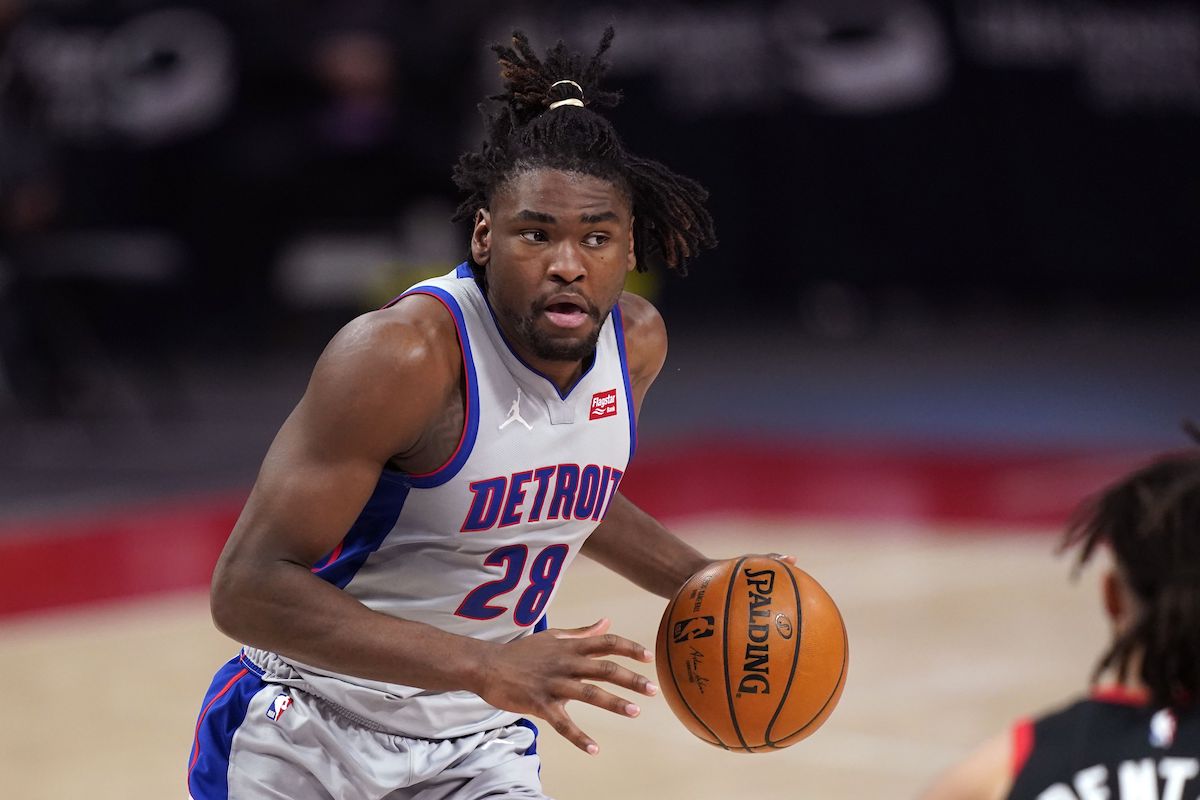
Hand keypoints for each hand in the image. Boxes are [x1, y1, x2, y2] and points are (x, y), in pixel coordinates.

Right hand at [476, 618, 656, 754]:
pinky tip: (594, 749)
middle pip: (605, 668)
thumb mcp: (553, 636)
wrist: (487, 665)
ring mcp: (553, 684)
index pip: (606, 643)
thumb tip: (606, 621)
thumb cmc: (521, 652)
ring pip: (589, 693)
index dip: (630, 648)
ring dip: (614, 703)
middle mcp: (566, 663)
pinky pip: (562, 723)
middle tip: (653, 690)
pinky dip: (579, 737)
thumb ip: (582, 632)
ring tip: (635, 712)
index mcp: (570, 647)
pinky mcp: (540, 704)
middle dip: (631, 679)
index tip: (649, 657)